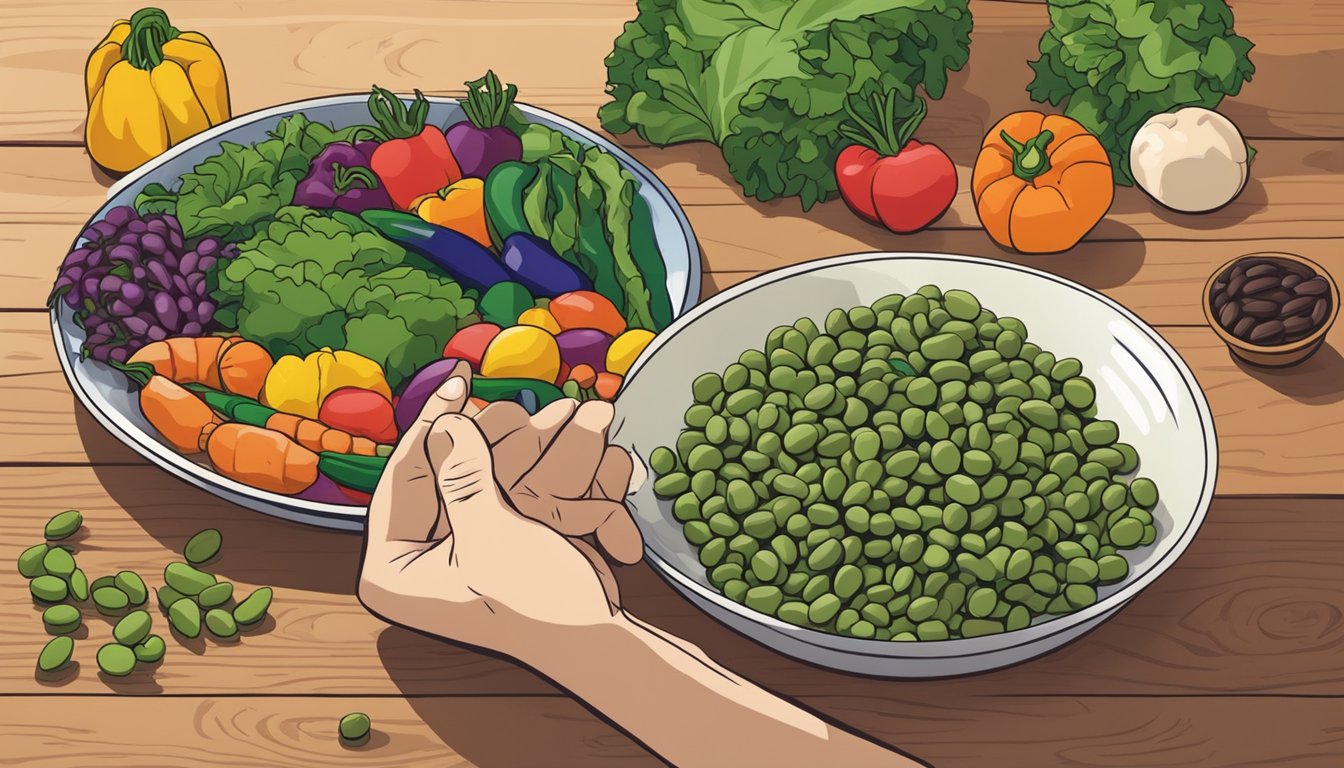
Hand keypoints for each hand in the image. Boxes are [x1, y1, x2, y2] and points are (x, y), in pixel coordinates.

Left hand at [357, 362, 642, 659]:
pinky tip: (607, 469)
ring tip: (590, 417)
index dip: (435, 423)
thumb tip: (446, 424)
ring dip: (554, 451)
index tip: (460, 381)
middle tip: (546, 410)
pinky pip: (534, 492)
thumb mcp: (491, 539)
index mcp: (393, 566)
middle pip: (460, 470)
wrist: (598, 644)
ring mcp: (470, 543)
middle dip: (515, 439)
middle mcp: (423, 554)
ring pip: (504, 474)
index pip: (406, 477)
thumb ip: (464, 481)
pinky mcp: (510, 538)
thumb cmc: (536, 607)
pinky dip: (571, 482)